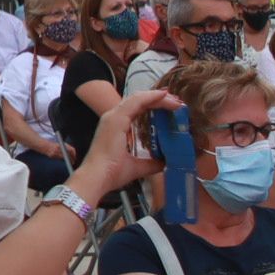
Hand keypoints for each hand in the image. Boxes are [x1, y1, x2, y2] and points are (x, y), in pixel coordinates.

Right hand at [76, 87, 178, 202]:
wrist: (98, 178)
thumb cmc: (112, 173)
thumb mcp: (137, 167)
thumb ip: (151, 163)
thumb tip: (165, 162)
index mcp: (116, 125)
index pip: (137, 108)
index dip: (153, 104)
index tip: (170, 106)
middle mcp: (113, 117)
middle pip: (139, 101)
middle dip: (158, 100)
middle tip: (176, 101)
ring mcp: (113, 117)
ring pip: (138, 98)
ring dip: (158, 97)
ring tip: (174, 100)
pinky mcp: (116, 119)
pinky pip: (136, 102)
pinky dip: (150, 97)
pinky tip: (163, 95)